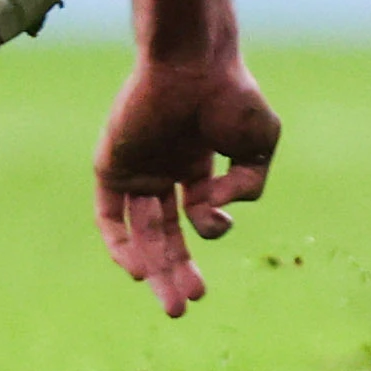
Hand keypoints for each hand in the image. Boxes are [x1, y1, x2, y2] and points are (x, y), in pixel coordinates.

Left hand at [94, 49, 282, 312]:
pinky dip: (122, 247)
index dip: (213, 227)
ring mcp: (136, 171)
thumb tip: (216, 215)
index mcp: (196, 164)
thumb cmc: (230, 96)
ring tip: (174, 304)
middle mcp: (163, 171)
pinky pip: (110, 217)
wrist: (192, 64)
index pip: (198, 214)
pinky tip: (140, 271)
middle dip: (178, 272)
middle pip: (166, 236)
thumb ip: (250, 185)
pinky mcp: (111, 167)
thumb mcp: (260, 144)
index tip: (219, 215)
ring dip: (156, 270)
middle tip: (187, 306)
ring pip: (141, 234)